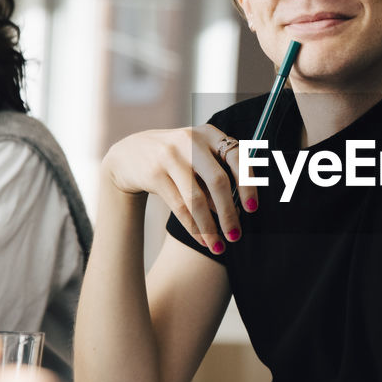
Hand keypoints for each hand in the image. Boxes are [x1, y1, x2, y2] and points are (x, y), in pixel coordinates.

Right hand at [102, 125, 258, 253]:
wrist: (129, 154)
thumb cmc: (175, 159)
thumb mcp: (198, 156)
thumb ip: (218, 176)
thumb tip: (239, 211)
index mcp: (209, 134)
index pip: (237, 157)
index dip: (248, 184)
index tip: (252, 209)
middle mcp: (191, 141)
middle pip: (218, 181)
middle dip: (229, 213)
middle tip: (236, 236)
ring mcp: (170, 155)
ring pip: (196, 198)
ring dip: (210, 227)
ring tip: (219, 246)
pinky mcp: (154, 173)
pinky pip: (179, 206)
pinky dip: (193, 227)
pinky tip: (202, 240)